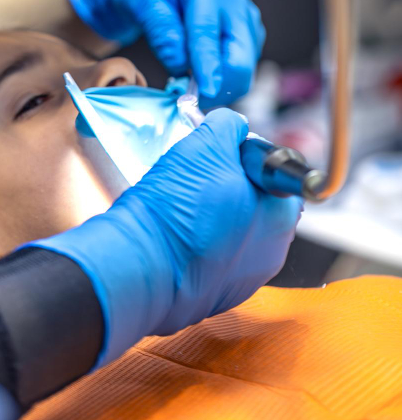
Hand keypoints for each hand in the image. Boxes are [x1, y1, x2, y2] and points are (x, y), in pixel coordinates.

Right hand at [31, 110, 299, 364]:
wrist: (138, 267)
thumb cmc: (175, 211)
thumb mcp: (206, 145)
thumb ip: (229, 127)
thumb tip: (232, 125)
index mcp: (281, 211)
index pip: (270, 170)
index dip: (240, 155)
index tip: (215, 153)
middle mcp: (272, 250)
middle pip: (252, 200)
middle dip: (225, 185)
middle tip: (192, 178)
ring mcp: (245, 277)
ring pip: (230, 230)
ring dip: (210, 215)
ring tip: (178, 208)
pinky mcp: (215, 295)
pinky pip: (210, 257)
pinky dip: (196, 245)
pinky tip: (174, 235)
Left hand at [65, 0, 264, 102]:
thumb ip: (160, 27)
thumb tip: (181, 62)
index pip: (208, 31)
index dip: (208, 65)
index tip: (205, 93)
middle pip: (241, 53)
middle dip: (221, 83)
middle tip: (190, 101)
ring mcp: (243, 15)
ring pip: (245, 64)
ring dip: (222, 84)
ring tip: (188, 87)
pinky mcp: (246, 31)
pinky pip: (242, 65)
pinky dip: (224, 79)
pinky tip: (199, 77)